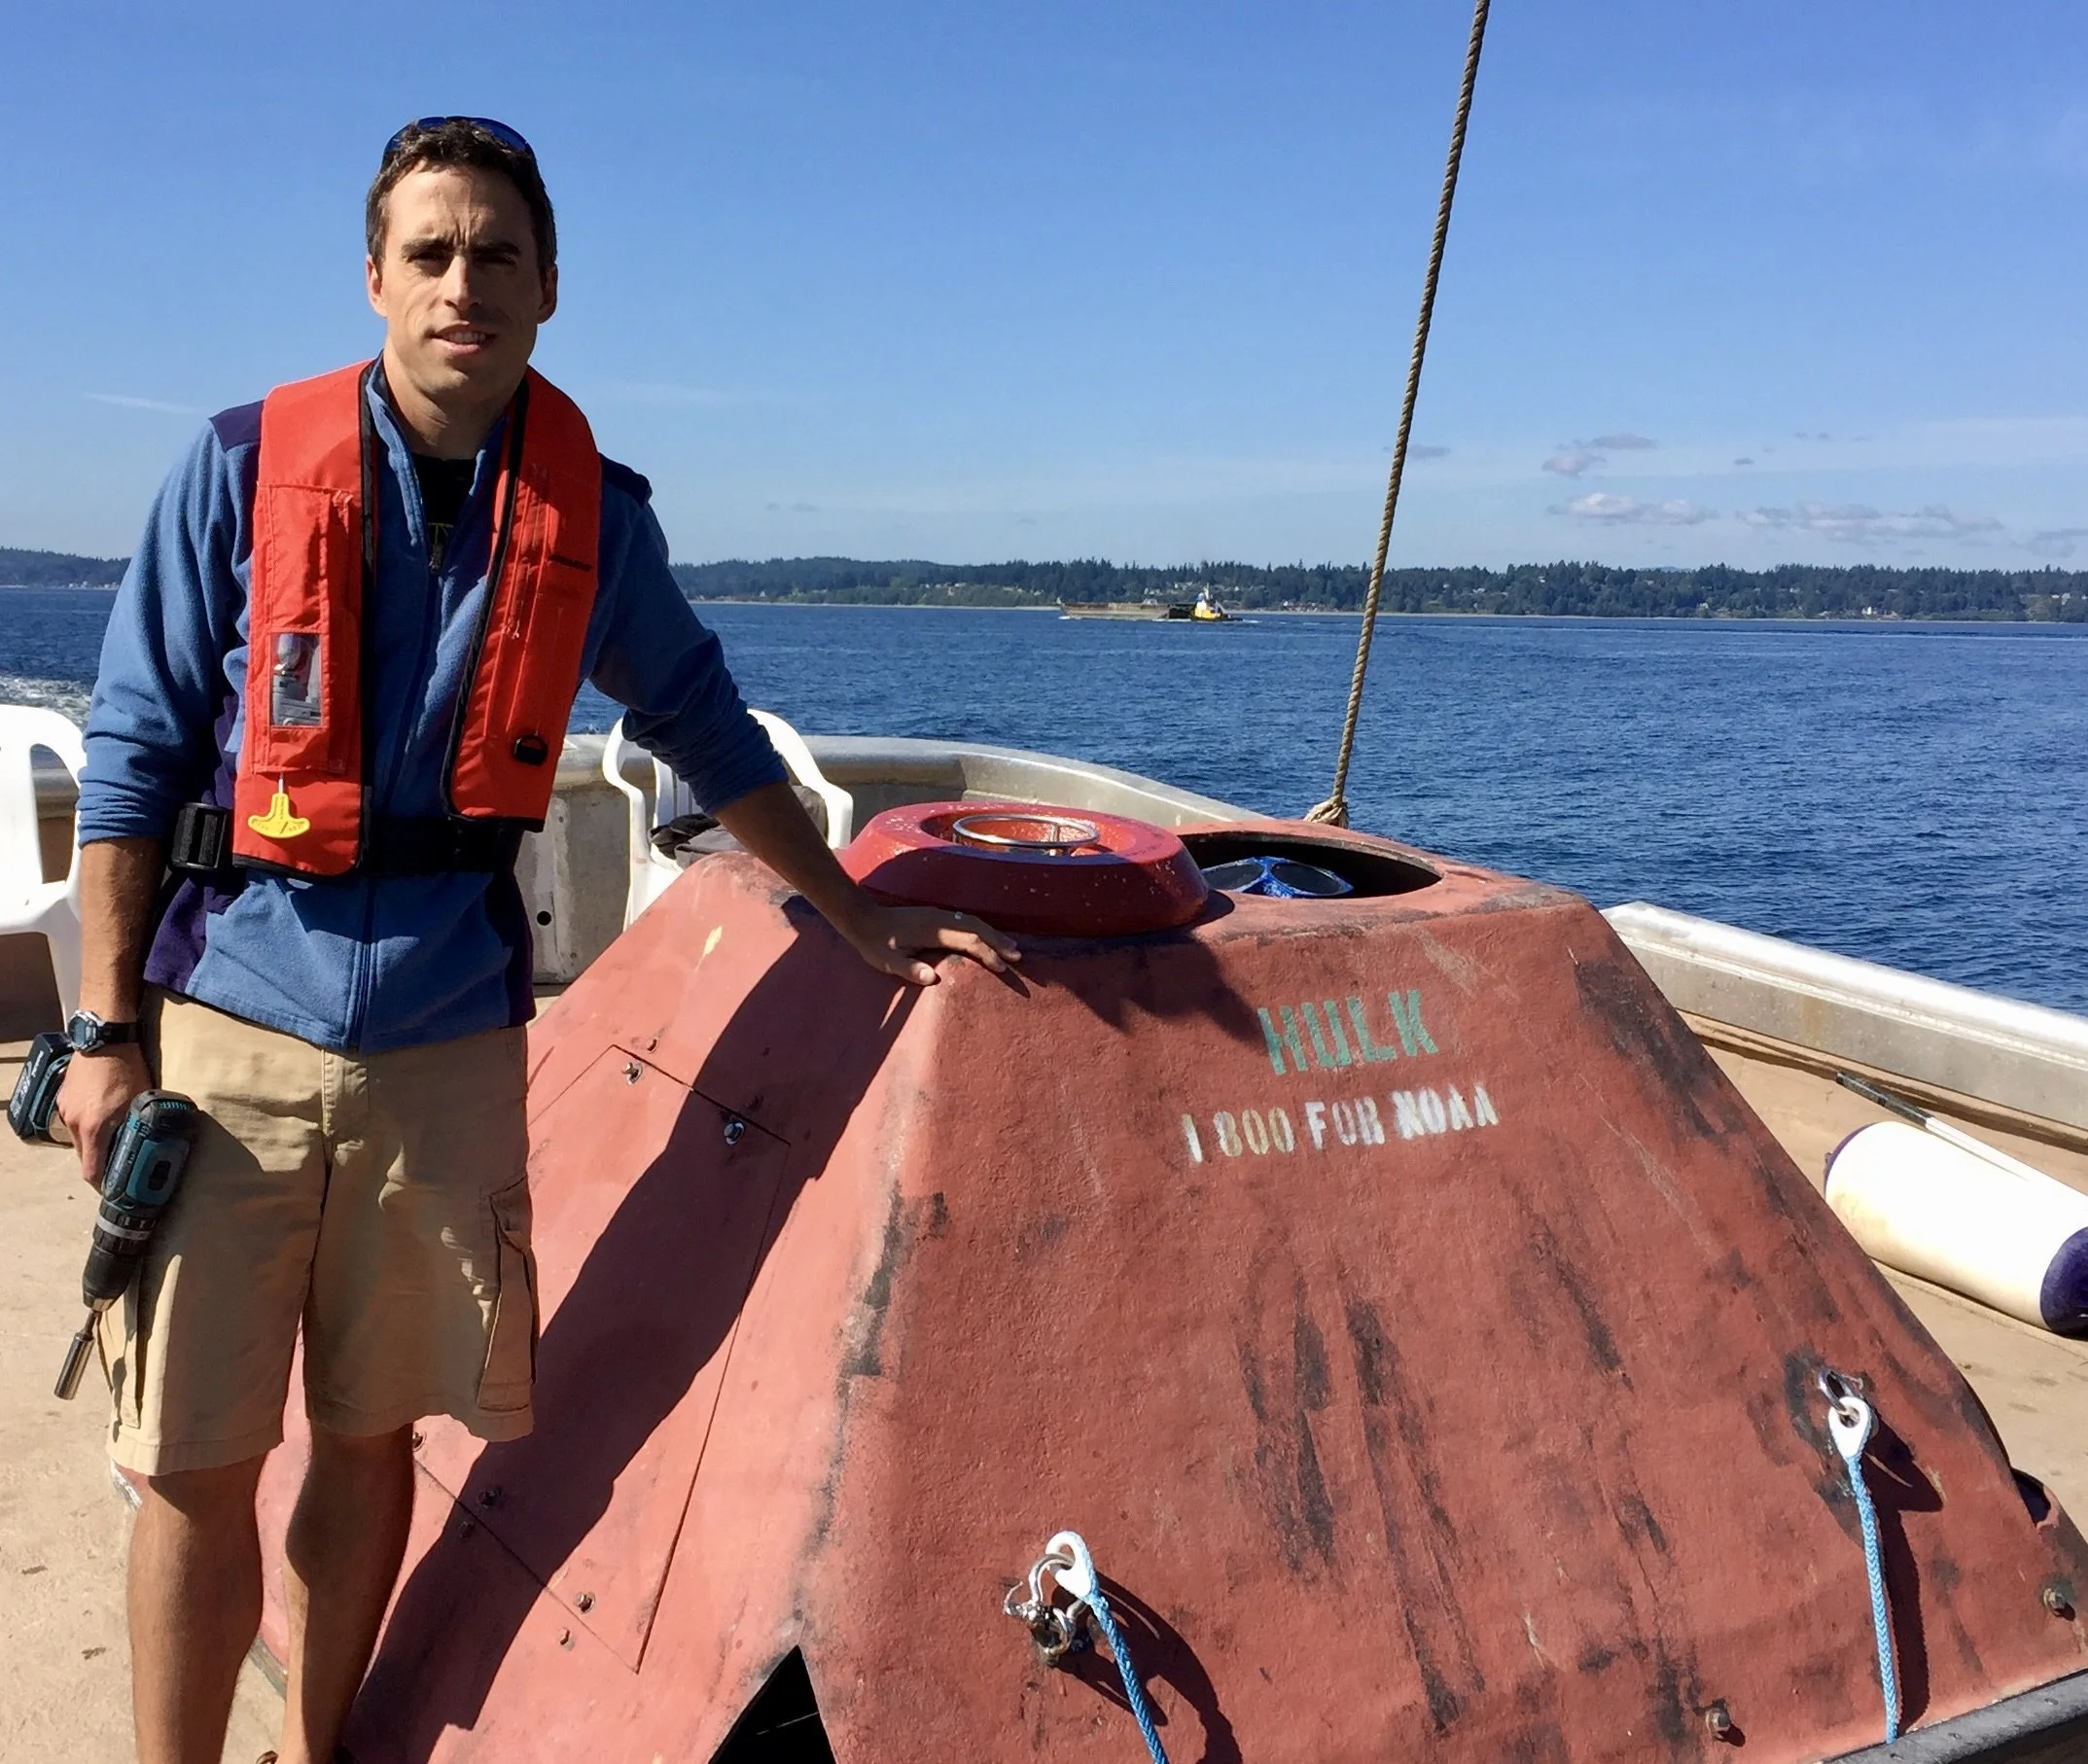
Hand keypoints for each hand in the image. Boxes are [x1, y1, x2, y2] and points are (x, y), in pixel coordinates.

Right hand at [55, 1044, 151, 1190]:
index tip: (115, 1187)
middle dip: (101, 1161)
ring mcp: (66, 1110)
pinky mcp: (64, 1098)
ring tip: (114, 1136)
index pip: (91, 1170)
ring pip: (79, 1138)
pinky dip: (87, 1125)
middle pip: (84, 1156)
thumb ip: (139, 1126)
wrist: (104, 1039)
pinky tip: (104, 1115)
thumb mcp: (140, 1101)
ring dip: (94, 1142)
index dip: (103, 1183)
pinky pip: (74, 1121)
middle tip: (120, 1161)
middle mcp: (74, 1123)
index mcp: (93, 1128)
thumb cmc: (127, 1068)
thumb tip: (152, 1144)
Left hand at [838, 902, 1021, 985]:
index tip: (1003, 967)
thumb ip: (908, 969)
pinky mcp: (936, 916)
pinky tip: (986, 938)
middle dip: (999, 941)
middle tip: (1018, 956)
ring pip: (973, 922)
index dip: (987, 954)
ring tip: (1010, 948)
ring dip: (993, 934)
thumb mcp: (887, 961)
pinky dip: (981, 930)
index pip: (969, 941)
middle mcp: (940, 919)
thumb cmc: (875, 944)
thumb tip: (931, 977)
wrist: (863, 918)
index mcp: (933, 931)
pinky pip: (966, 921)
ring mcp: (939, 916)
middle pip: (978, 927)